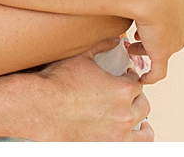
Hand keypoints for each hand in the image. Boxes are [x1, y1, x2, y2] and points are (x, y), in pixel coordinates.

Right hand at [24, 52, 152, 140]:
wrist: (40, 106)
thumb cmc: (57, 82)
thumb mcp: (81, 56)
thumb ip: (101, 45)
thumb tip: (115, 39)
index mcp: (122, 88)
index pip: (136, 81)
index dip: (131, 77)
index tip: (126, 76)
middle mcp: (124, 111)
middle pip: (142, 103)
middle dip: (135, 96)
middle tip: (127, 94)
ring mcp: (118, 132)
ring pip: (144, 127)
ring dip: (141, 120)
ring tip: (138, 118)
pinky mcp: (109, 146)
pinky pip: (137, 146)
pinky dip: (139, 140)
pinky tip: (134, 134)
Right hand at [131, 0, 183, 83]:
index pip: (181, 14)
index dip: (166, 14)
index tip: (150, 11)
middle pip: (174, 33)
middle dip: (158, 31)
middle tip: (141, 29)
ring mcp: (176, 42)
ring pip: (162, 49)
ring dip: (148, 49)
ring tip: (132, 47)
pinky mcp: (162, 54)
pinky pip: (158, 72)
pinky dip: (151, 76)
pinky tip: (143, 78)